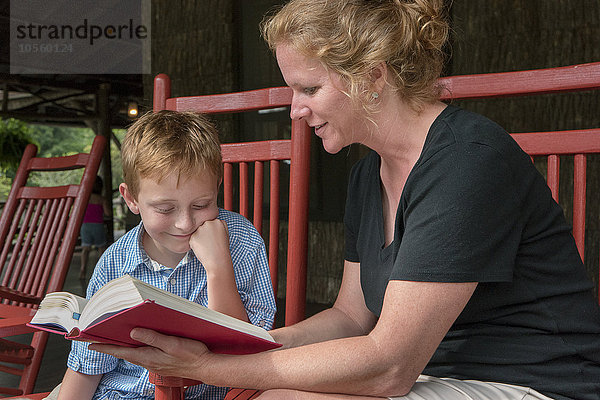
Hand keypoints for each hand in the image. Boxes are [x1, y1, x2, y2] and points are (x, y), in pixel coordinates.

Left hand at [89, 328, 210, 379]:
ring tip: (116, 339)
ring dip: (124, 348)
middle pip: (126, 353)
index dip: (106, 347)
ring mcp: (155, 364)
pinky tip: (140, 344)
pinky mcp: (162, 363)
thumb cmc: (191, 355)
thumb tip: (133, 333)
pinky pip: (144, 355)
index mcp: (149, 357)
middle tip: (100, 339)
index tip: (91, 344)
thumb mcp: (172, 343)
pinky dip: (137, 349)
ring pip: (135, 354)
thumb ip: (152, 338)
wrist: (205, 367)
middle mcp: (149, 362)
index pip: (122, 351)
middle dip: (112, 346)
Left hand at [189, 219, 230, 273]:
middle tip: (210, 243)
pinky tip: (202, 249)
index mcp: (217, 221)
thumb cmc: (222, 249)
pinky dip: (195, 244)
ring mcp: (200, 230)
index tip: (214, 239)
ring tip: (207, 246)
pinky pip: (192, 239)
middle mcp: (208, 223)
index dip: (211, 232)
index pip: (210, 223)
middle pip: (203, 226)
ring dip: (199, 238)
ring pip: (197, 233)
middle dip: (204, 234)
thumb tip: (213, 221)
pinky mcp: (193, 237)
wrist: (218, 261)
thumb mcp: (226, 233)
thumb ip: (220, 225)